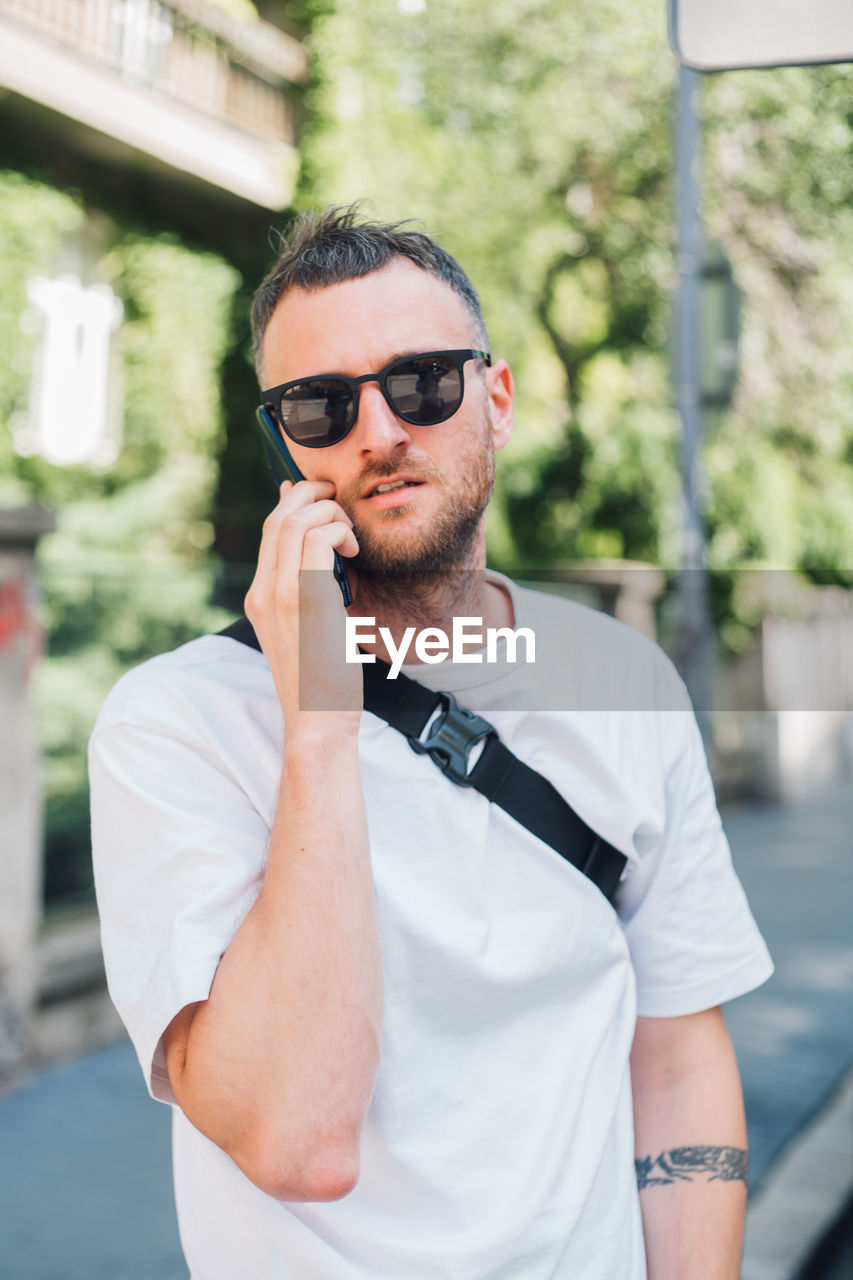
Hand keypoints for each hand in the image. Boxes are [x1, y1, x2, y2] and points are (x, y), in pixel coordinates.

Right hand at [244, 480, 360, 732]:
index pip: (269, 531)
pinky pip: (318, 539)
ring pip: (296, 519)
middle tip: (340, 501)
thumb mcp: (307, 632)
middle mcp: (263, 592)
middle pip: (278, 516)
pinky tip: (355, 552)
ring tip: (350, 536)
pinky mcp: (307, 599)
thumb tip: (323, 557)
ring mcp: (281, 594)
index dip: (293, 502)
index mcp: (260, 598)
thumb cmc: (322, 680)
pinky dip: (340, 532)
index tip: (318, 497)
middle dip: (311, 495)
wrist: (318, 720)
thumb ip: (309, 594)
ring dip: (330, 514)